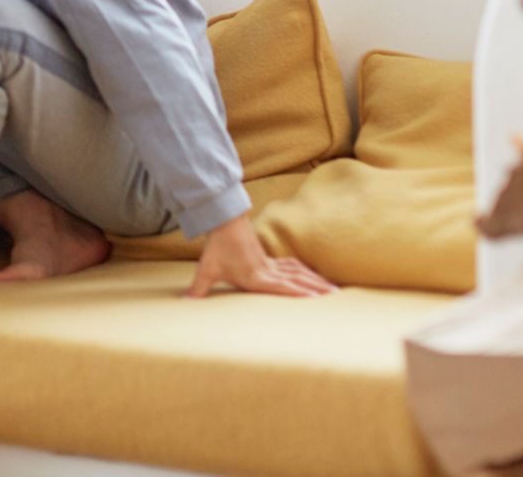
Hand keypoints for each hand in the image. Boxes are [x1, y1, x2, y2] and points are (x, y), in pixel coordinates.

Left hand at [185, 215, 335, 298]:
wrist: (223, 220)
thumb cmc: (217, 247)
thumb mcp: (206, 269)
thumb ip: (198, 288)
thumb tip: (185, 302)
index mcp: (257, 277)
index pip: (283, 287)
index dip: (301, 293)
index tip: (319, 300)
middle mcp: (268, 271)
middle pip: (298, 280)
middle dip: (317, 288)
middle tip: (337, 296)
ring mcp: (270, 263)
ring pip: (298, 272)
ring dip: (315, 280)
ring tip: (333, 289)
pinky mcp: (268, 257)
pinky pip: (291, 265)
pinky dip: (304, 271)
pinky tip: (311, 275)